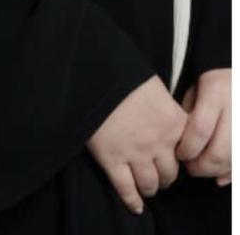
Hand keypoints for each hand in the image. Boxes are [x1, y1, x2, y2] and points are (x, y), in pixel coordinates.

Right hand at [86, 75, 188, 214]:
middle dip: (165, 177)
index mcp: (173, 124)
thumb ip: (163, 108)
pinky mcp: (112, 158)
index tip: (171, 160)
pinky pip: (125, 187)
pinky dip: (132, 200)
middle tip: (159, 178)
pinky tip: (135, 206)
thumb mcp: (154, 88)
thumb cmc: (122, 75)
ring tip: (147, 189)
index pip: (186, 153)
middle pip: (170, 172)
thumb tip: (162, 117)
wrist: (94, 74)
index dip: (178, 159)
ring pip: (150, 183)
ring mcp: (135, 153)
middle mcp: (159, 142)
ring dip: (150, 188)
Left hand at [177, 69, 230, 185]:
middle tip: (188, 167)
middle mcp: (236, 110)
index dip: (187, 148)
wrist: (237, 75)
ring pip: (233, 160)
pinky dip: (232, 174)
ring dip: (214, 171)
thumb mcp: (194, 92)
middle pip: (219, 151)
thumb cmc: (211, 85)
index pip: (200, 130)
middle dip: (200, 166)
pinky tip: (219, 178)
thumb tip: (178, 145)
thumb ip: (188, 116)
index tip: (178, 154)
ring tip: (199, 168)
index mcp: (216, 94)